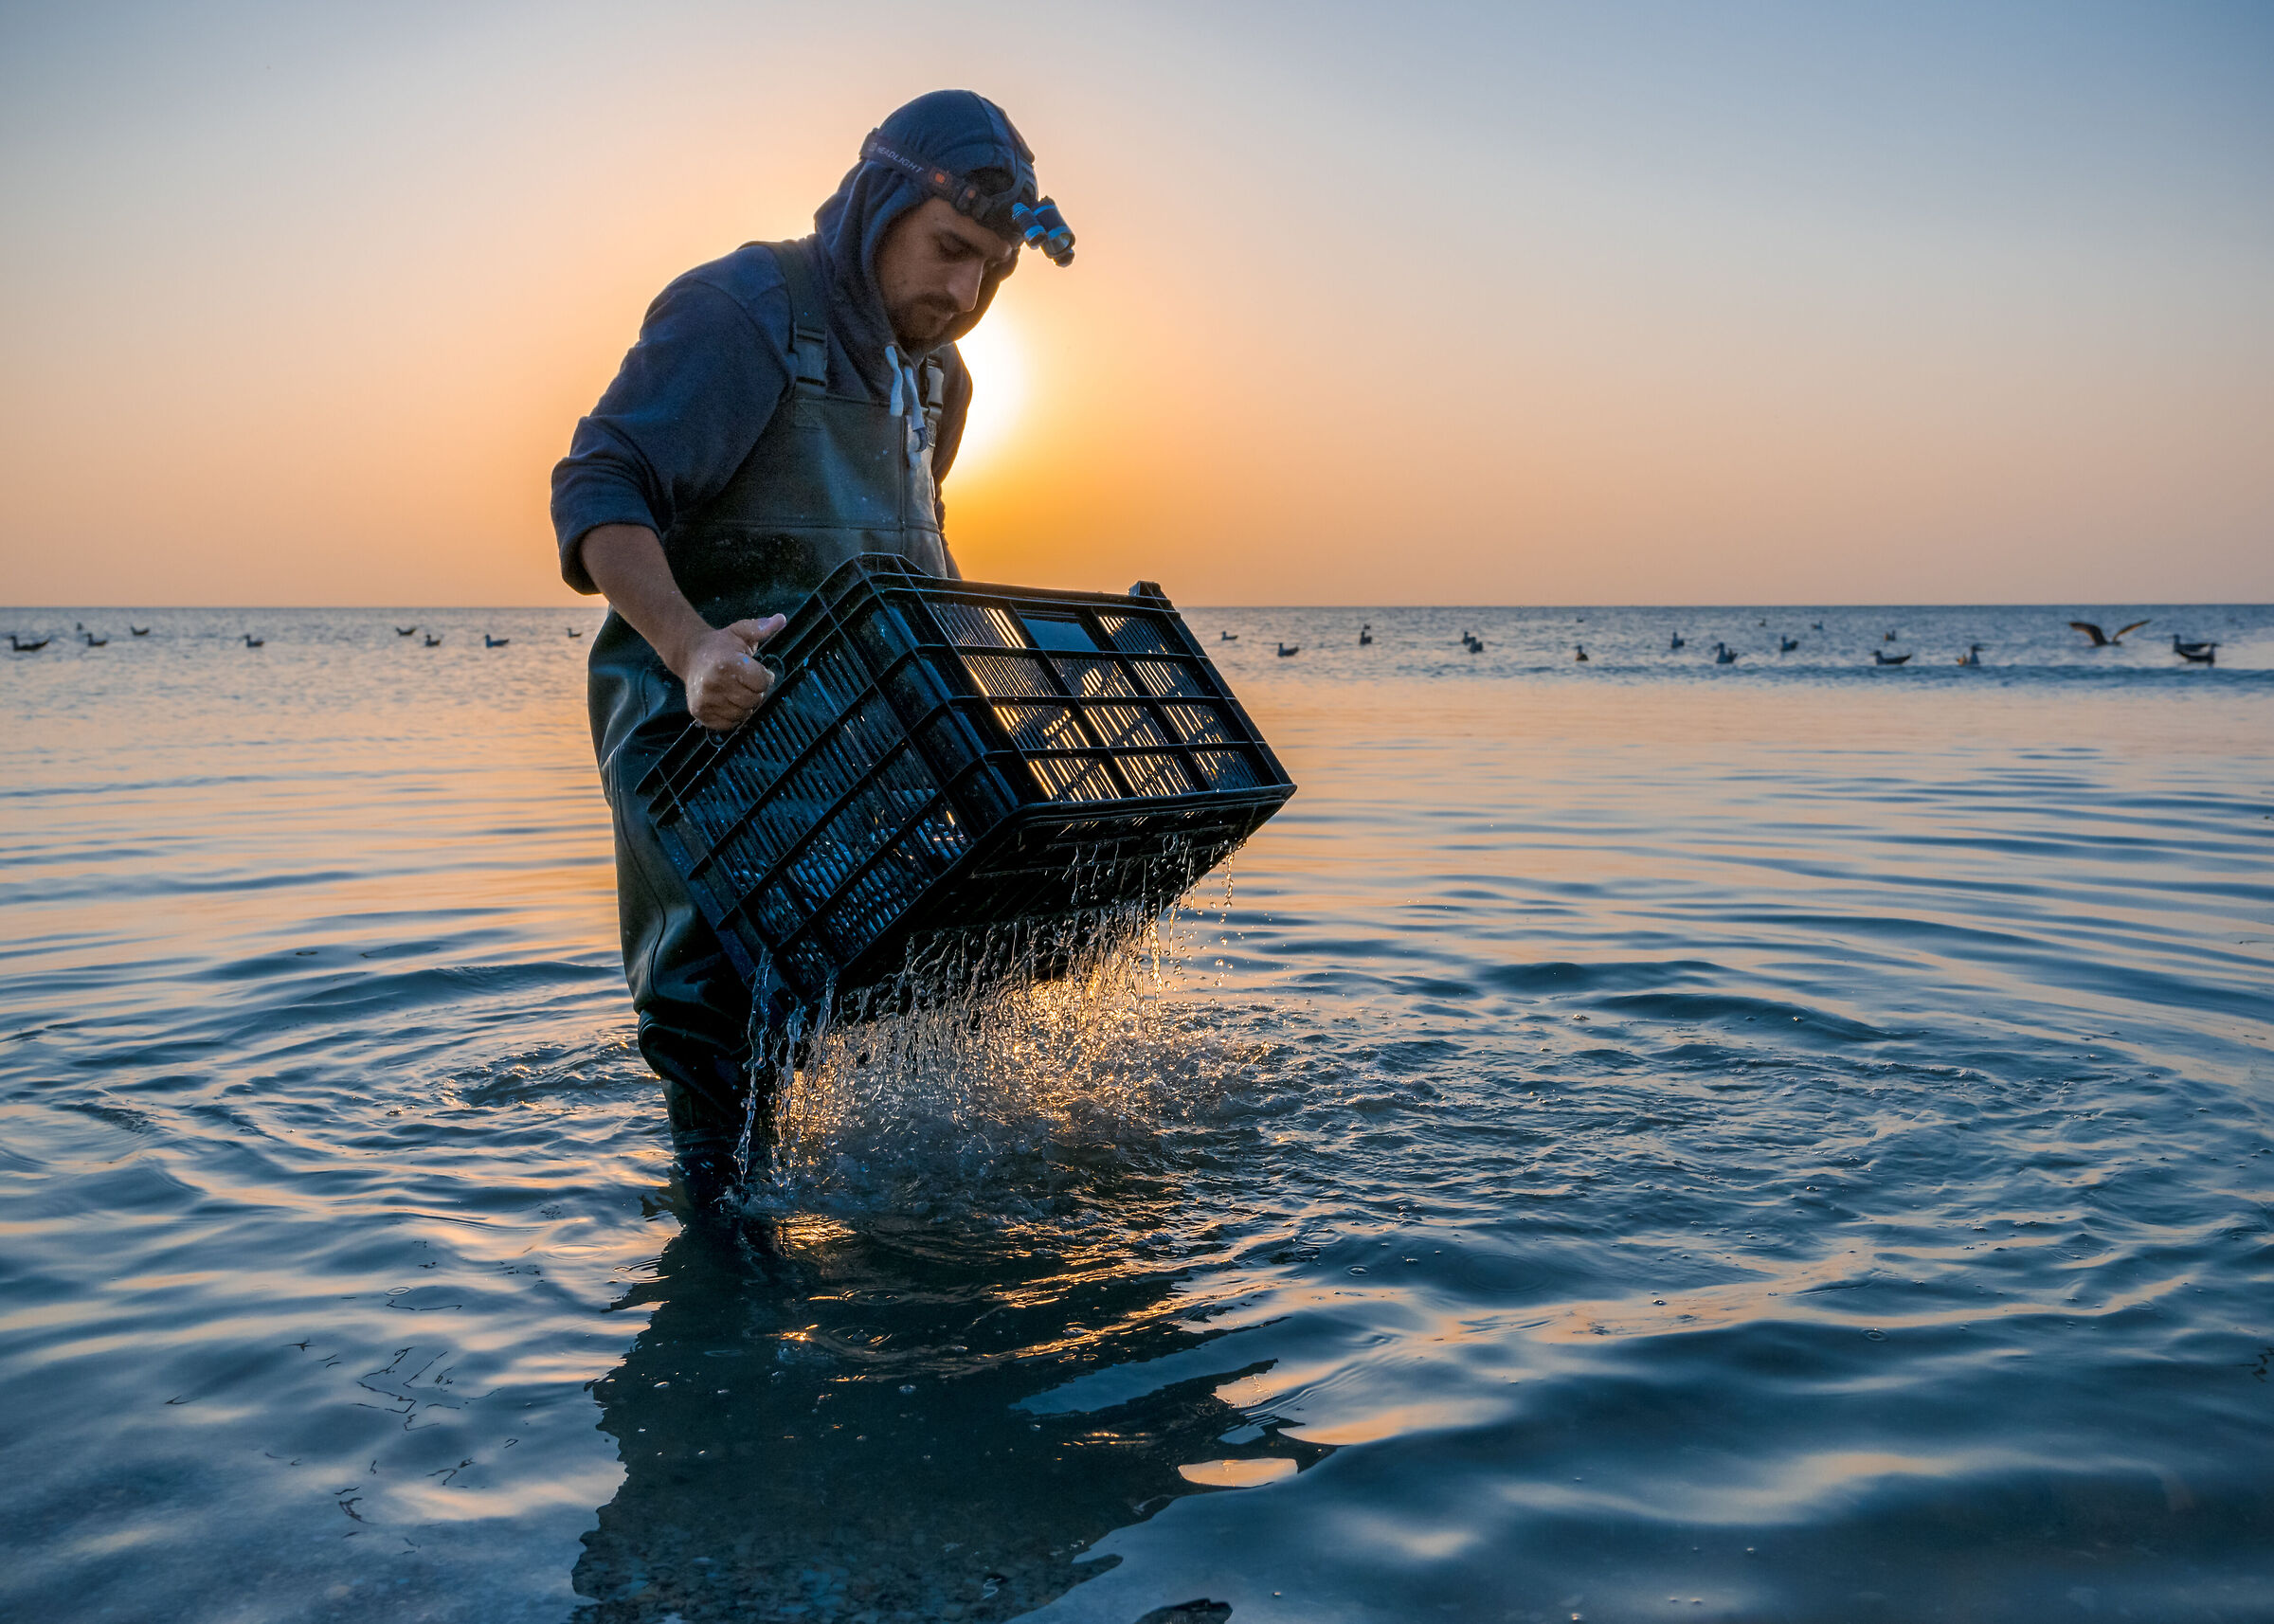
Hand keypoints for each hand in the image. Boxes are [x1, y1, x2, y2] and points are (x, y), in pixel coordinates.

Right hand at [679, 615, 786, 730]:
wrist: (690, 655)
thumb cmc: (720, 645)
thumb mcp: (740, 631)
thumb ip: (761, 627)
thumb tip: (781, 620)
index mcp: (728, 663)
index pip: (762, 682)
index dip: (763, 677)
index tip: (755, 672)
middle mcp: (714, 683)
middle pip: (754, 700)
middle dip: (754, 692)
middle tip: (744, 681)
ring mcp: (705, 700)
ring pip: (742, 714)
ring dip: (743, 705)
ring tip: (734, 690)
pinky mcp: (699, 713)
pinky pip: (728, 724)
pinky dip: (731, 716)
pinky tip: (725, 701)